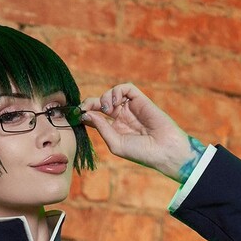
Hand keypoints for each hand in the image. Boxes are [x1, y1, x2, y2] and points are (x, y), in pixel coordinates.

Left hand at [78, 82, 193, 180]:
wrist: (163, 150)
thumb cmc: (141, 152)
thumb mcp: (115, 143)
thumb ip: (101, 127)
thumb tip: (87, 113)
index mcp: (114, 129)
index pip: (95, 117)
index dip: (85, 113)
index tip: (77, 114)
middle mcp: (121, 117)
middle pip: (100, 103)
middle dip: (90, 102)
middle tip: (84, 106)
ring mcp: (130, 107)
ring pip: (111, 94)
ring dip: (104, 98)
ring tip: (108, 109)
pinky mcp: (140, 99)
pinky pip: (126, 88)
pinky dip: (117, 91)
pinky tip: (116, 103)